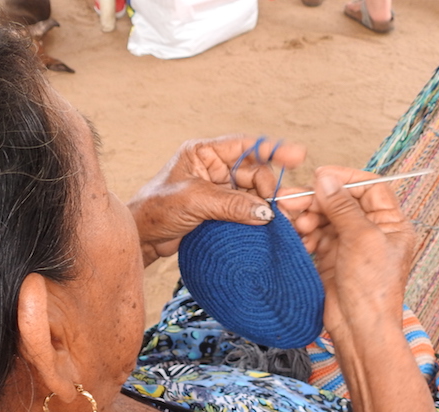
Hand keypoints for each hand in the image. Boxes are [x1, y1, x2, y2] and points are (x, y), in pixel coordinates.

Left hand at [128, 136, 306, 264]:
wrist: (141, 238)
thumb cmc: (156, 210)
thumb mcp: (194, 201)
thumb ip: (230, 204)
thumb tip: (265, 212)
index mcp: (204, 153)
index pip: (245, 146)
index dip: (272, 149)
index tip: (297, 155)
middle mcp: (213, 168)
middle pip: (253, 173)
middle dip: (269, 187)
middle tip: (280, 205)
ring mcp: (217, 191)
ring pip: (252, 194)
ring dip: (267, 205)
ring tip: (282, 218)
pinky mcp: (220, 212)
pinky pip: (246, 211)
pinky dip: (258, 218)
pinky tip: (271, 226)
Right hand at [293, 166, 415, 339]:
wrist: (358, 328)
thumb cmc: (372, 289)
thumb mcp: (361, 238)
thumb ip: (342, 206)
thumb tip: (325, 179)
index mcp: (391, 223)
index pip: (369, 187)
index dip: (345, 179)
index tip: (320, 176)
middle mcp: (371, 231)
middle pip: (341, 202)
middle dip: (318, 200)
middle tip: (294, 200)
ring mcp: (350, 245)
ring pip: (324, 218)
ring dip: (308, 218)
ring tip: (298, 225)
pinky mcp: (330, 259)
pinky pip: (314, 237)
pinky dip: (304, 235)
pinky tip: (297, 238)